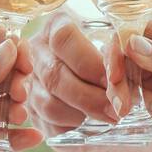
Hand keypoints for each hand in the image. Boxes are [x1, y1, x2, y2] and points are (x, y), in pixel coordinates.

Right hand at [24, 12, 121, 137]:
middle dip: (92, 96)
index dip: (90, 62)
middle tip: (120, 108)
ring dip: (84, 113)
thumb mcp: (115, 47)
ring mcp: (29, 82)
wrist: (95, 84)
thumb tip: (122, 77)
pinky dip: (73, 126)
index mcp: (55, 25)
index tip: (114, 80)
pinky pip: (48, 123)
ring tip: (110, 115)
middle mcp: (36, 51)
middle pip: (55, 75)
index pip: (63, 38)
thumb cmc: (109, 60)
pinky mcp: (32, 110)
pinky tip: (91, 121)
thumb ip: (117, 57)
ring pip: (50, 103)